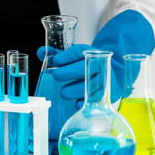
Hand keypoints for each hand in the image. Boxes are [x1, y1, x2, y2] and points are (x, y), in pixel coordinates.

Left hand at [37, 10, 154, 110]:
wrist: (113, 70)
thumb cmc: (87, 64)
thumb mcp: (74, 57)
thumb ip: (57, 55)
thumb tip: (41, 52)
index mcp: (89, 53)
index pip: (77, 52)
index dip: (65, 57)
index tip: (55, 61)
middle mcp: (98, 64)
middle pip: (83, 68)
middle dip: (67, 72)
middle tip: (57, 76)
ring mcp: (104, 79)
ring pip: (89, 85)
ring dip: (74, 90)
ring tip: (64, 92)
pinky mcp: (108, 93)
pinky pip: (95, 99)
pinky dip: (84, 101)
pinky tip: (76, 102)